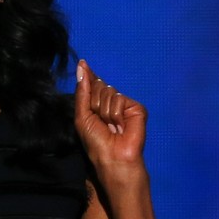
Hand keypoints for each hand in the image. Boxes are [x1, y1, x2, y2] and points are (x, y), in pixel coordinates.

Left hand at [74, 59, 147, 178]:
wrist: (112, 156)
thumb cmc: (96, 141)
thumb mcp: (82, 115)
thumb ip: (82, 91)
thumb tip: (81, 66)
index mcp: (97, 104)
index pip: (92, 84)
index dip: (88, 74)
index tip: (82, 62)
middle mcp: (111, 102)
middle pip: (99, 86)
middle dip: (95, 103)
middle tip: (100, 122)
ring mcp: (124, 104)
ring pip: (109, 92)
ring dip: (105, 112)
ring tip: (111, 127)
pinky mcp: (136, 108)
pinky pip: (120, 99)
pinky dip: (116, 114)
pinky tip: (121, 126)